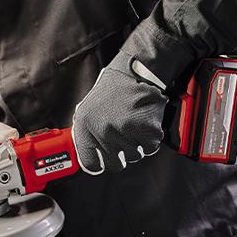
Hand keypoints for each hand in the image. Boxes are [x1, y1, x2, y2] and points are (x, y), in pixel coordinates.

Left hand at [72, 51, 168, 173]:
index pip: (91, 164)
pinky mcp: (145, 128)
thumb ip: (87, 135)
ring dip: (137, 145)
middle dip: (121, 155)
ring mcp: (124, 130)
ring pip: (134, 156)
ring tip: (135, 126)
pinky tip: (146, 124)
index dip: (101, 163)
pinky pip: (150, 148)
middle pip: (115, 164)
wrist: (135, 72)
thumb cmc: (112, 90)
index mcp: (85, 127)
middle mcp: (102, 130)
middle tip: (125, 141)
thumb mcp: (88, 109)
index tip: (106, 161)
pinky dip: (151, 139)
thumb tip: (90, 158)